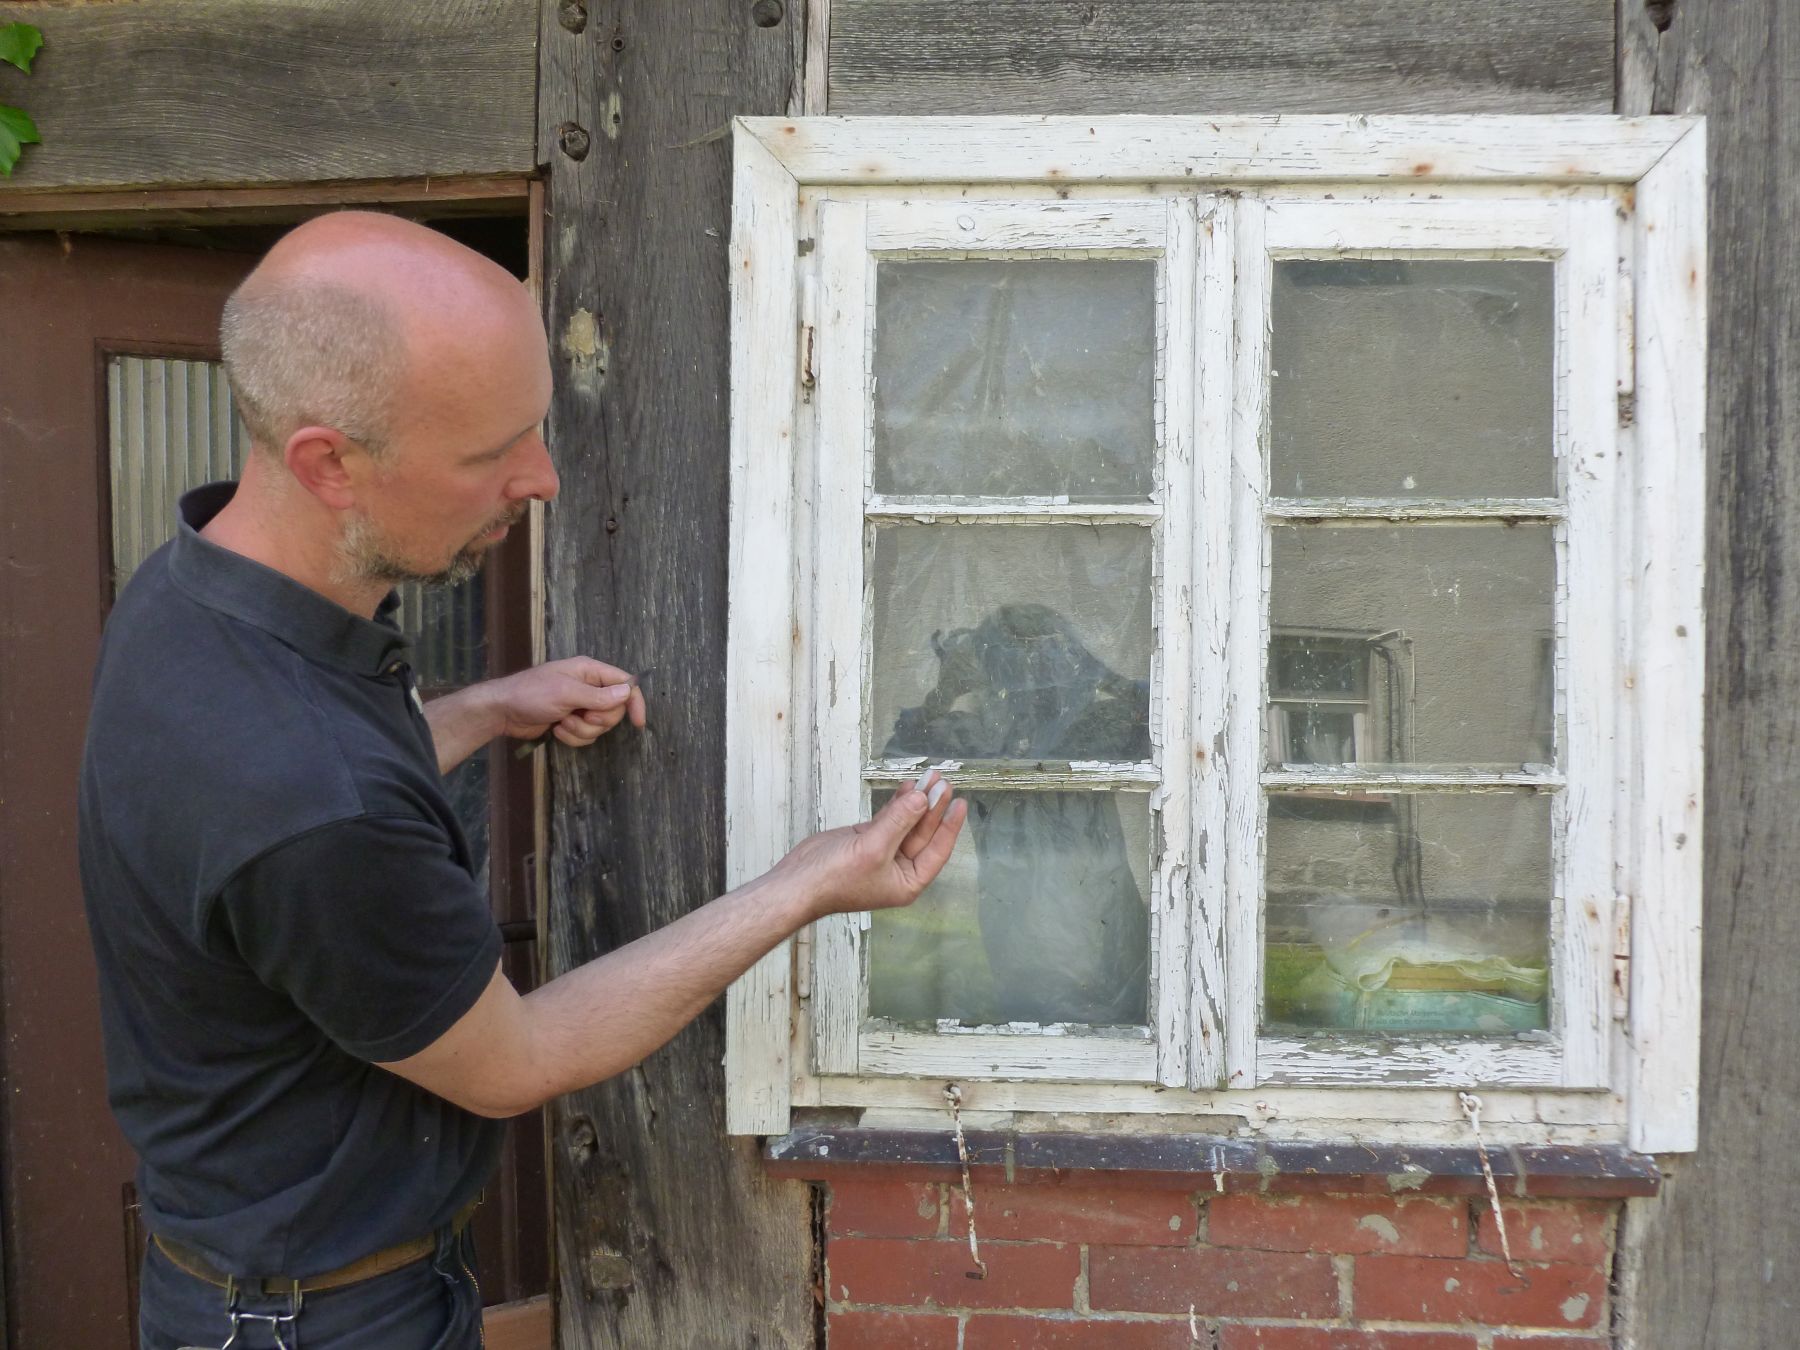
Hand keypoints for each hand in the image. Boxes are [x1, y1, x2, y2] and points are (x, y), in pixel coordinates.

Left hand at [485, 656, 647, 747]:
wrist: (503, 711)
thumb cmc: (532, 694)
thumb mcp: (566, 692)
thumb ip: (598, 695)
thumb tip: (627, 692)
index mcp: (590, 672)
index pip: (624, 683)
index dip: (634, 701)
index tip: (638, 722)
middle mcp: (589, 687)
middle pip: (614, 710)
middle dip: (598, 719)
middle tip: (581, 716)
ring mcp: (581, 706)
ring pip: (600, 727)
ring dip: (581, 730)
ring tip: (562, 723)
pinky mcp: (572, 722)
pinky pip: (586, 736)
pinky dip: (572, 736)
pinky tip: (556, 730)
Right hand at [769, 770, 967, 920]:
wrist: (797, 882)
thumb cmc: (835, 877)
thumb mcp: (873, 848)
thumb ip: (900, 821)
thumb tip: (923, 799)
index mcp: (908, 881)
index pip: (937, 850)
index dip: (949, 825)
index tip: (959, 802)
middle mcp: (899, 868)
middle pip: (923, 833)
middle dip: (933, 808)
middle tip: (942, 782)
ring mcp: (883, 852)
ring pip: (906, 823)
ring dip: (917, 802)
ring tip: (929, 777)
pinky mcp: (867, 840)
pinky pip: (890, 819)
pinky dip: (898, 803)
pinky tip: (908, 788)